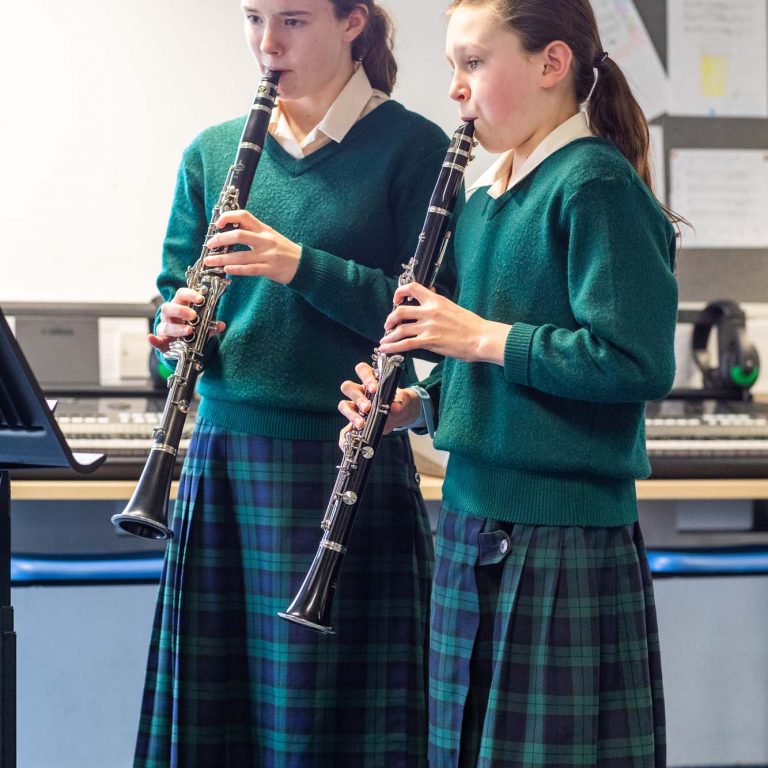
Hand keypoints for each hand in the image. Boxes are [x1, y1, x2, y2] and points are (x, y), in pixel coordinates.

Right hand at [148, 287, 225, 354]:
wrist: (180, 345)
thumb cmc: (191, 330)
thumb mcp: (202, 327)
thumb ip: (211, 326)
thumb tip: (222, 325)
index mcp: (179, 306)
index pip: (181, 295)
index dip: (190, 294)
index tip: (201, 298)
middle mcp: (169, 315)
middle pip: (169, 307)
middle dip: (181, 310)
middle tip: (194, 316)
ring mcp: (164, 328)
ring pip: (165, 325)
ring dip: (177, 328)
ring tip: (189, 331)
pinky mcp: (161, 341)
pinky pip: (155, 340)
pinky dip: (153, 340)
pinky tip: (152, 338)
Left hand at [203, 210, 300, 284]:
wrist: (303, 264)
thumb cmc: (284, 250)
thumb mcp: (270, 235)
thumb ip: (253, 232)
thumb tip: (230, 229)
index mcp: (264, 229)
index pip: (244, 216)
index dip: (228, 217)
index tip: (217, 223)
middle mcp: (265, 240)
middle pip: (239, 235)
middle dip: (220, 239)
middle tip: (209, 245)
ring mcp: (267, 255)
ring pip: (240, 256)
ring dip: (222, 259)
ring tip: (209, 261)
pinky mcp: (269, 269)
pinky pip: (250, 269)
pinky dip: (236, 269)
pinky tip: (226, 269)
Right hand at [337, 362, 420, 448]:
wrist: (399, 413)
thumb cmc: (398, 400)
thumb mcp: (403, 400)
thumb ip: (401, 402)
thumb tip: (396, 407)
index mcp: (371, 380)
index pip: (362, 370)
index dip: (366, 377)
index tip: (374, 389)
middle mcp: (359, 391)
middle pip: (348, 387)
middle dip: (358, 398)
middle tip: (368, 408)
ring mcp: (354, 407)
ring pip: (343, 405)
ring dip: (351, 414)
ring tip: (361, 424)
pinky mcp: (354, 422)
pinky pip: (345, 429)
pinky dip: (344, 436)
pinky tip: (347, 444)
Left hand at [377, 282, 509, 364]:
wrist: (481, 338)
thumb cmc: (472, 325)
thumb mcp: (453, 308)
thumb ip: (438, 306)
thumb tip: (429, 303)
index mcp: (436, 300)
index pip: (412, 288)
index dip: (399, 292)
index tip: (396, 300)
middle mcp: (430, 311)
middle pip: (400, 311)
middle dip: (390, 319)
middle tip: (388, 325)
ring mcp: (428, 326)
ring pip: (400, 329)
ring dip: (389, 336)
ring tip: (384, 341)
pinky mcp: (429, 341)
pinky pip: (405, 344)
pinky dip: (392, 347)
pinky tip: (386, 350)